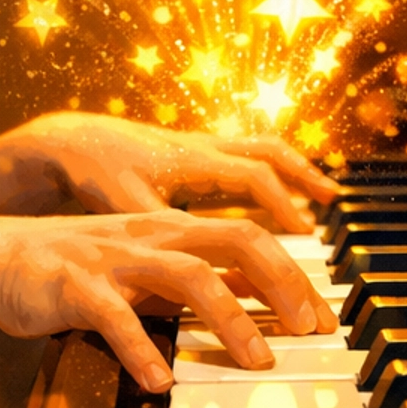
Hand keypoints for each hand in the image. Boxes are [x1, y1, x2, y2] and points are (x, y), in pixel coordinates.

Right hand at [0, 210, 336, 388]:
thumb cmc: (79, 269)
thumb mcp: (145, 267)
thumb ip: (196, 278)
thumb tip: (257, 299)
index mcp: (171, 230)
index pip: (249, 237)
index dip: (292, 273)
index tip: (323, 317)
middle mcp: (151, 236)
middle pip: (234, 241)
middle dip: (281, 284)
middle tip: (310, 331)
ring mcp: (114, 259)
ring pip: (186, 275)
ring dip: (229, 319)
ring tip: (255, 363)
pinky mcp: (74, 286)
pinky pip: (114, 318)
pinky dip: (141, 350)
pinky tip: (159, 383)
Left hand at [14, 110, 335, 233]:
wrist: (74, 140)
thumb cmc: (98, 174)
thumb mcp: (126, 207)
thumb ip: (162, 232)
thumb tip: (195, 268)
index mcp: (192, 161)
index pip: (253, 179)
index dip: (282, 207)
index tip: (305, 236)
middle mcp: (204, 148)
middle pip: (268, 155)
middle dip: (303, 180)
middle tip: (332, 206)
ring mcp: (202, 146)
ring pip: (261, 149)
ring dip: (295, 170)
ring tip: (323, 197)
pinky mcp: (196, 152)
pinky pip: (246, 155)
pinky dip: (272, 173)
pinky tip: (279, 197)